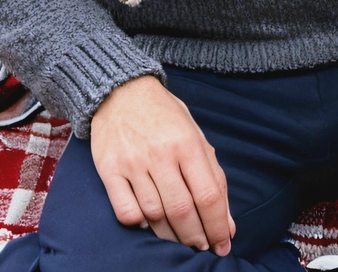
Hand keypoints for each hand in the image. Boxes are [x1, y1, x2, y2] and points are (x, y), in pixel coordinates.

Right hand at [90, 74, 235, 254]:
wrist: (122, 91)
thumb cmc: (165, 115)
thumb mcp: (195, 135)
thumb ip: (213, 176)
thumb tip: (228, 223)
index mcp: (187, 143)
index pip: (208, 195)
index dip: (219, 226)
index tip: (224, 245)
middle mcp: (161, 153)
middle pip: (182, 210)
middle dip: (197, 237)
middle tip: (203, 246)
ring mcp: (133, 162)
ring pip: (155, 215)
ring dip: (171, 236)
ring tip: (180, 240)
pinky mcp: (109, 169)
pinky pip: (126, 211)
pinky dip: (141, 224)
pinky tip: (150, 223)